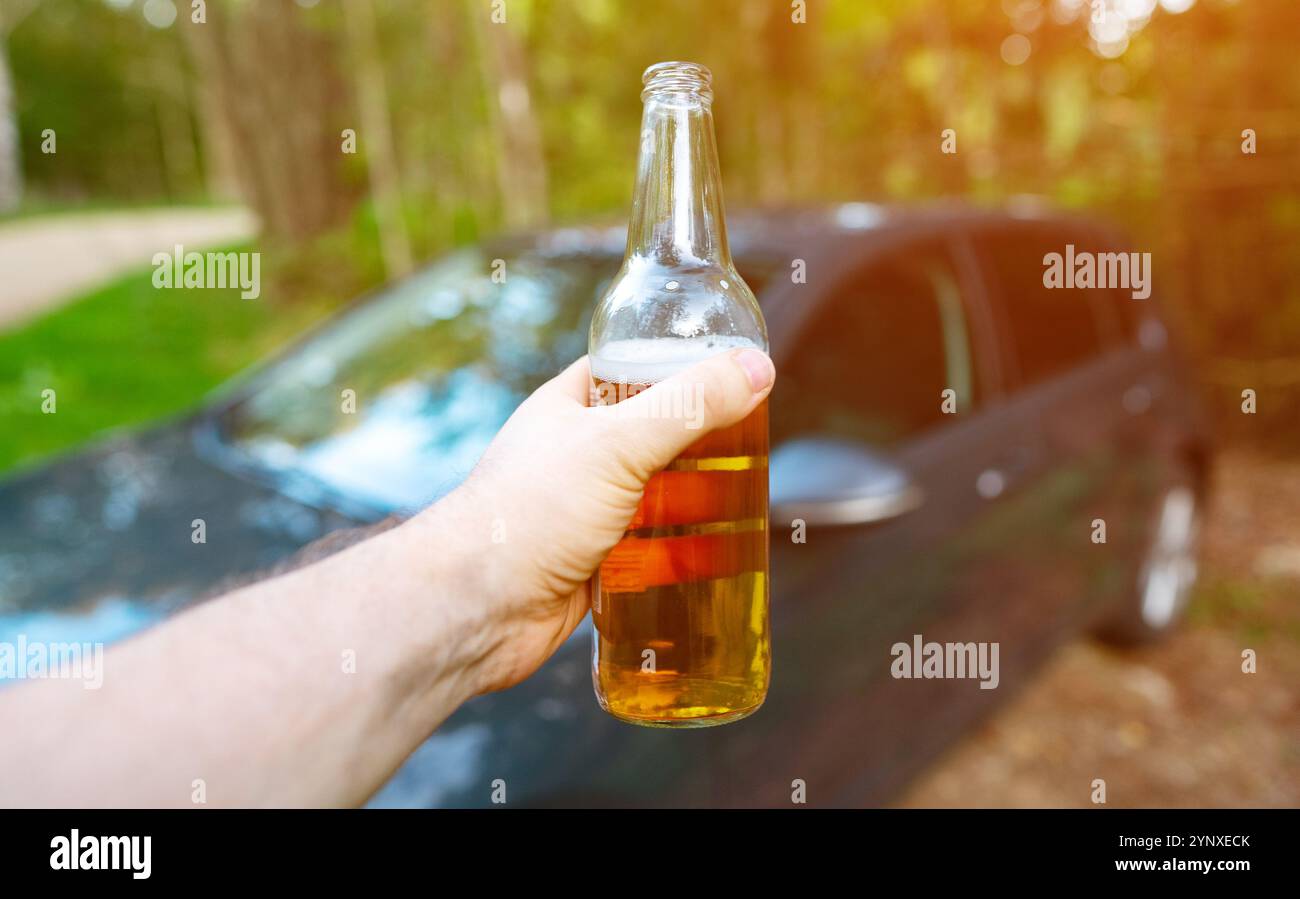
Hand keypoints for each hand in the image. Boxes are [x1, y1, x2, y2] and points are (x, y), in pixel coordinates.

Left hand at [430, 347, 774, 691]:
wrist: (475, 610)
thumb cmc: (527, 514)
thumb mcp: (617, 443)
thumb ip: (688, 405)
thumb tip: (756, 369)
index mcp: (569, 407)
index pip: (631, 367)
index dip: (679, 363)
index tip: (731, 371)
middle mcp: (575, 455)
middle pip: (655, 437)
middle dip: (704, 444)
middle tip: (754, 446)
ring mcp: (584, 511)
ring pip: (657, 497)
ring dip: (699, 502)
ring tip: (749, 503)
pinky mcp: (593, 565)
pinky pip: (650, 552)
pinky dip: (683, 555)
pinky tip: (718, 559)